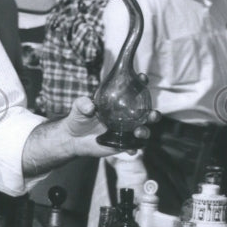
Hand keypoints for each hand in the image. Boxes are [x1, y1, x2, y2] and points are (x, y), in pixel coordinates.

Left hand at [22, 96, 159, 177]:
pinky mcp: (122, 144)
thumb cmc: (78, 118)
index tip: (142, 77)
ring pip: (142, 131)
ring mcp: (125, 131)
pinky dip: (133, 148)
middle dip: (153, 114)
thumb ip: (83, 104)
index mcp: (119, 103)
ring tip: (138, 132)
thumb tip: (91, 108)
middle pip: (146, 114)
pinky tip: (131, 149)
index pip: (134, 91)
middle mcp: (126, 116)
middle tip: (152, 114)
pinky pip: (132, 147)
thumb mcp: (78, 107)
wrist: (73, 138)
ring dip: (144, 131)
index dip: (141, 83)